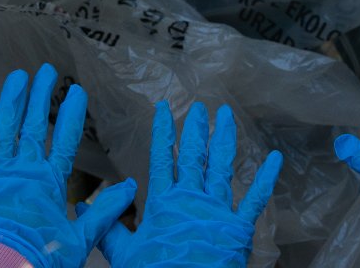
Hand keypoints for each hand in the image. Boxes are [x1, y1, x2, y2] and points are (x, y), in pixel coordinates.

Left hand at [0, 63, 137, 266]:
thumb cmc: (42, 259)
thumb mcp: (80, 239)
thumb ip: (104, 211)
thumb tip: (130, 187)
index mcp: (50, 182)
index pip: (66, 140)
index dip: (73, 115)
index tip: (79, 91)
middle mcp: (24, 171)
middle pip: (35, 127)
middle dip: (42, 97)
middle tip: (47, 70)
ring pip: (4, 131)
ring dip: (11, 102)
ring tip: (17, 76)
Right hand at [101, 102, 280, 267]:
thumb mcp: (124, 256)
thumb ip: (107, 230)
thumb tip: (84, 206)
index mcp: (163, 203)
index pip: (162, 158)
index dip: (162, 132)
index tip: (162, 109)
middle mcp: (191, 199)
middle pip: (194, 156)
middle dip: (195, 129)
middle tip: (199, 106)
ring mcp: (217, 210)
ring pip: (222, 166)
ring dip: (224, 139)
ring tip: (226, 115)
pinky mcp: (239, 227)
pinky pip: (256, 198)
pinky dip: (267, 178)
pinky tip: (275, 158)